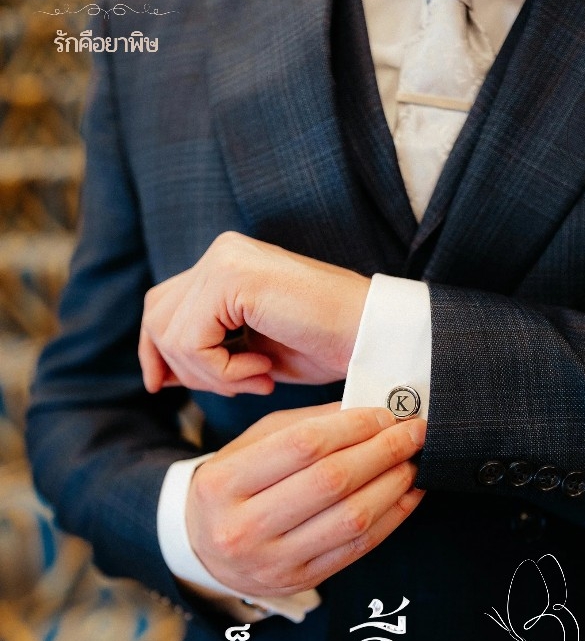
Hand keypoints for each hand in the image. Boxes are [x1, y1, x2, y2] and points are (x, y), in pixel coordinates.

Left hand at [139, 231, 370, 395]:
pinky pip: (192, 340)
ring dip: (210, 375)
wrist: (373, 336)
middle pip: (157, 316)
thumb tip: (159, 373)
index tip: (164, 387)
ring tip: (257, 380)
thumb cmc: (326, 346)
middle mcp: (222, 253)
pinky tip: (262, 372)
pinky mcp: (231, 276)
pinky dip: (221, 371)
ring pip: (170, 333)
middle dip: (180, 367)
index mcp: (226, 264)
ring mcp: (225, 259)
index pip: (162, 306)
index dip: (154, 351)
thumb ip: (211, 350)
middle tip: (235, 386)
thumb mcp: (254, 352)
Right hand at [185, 403, 425, 596]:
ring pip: (351, 517)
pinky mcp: (302, 580)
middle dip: (383, 451)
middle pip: (332, 481)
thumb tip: (366, 411)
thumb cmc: (233, 488)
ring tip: (414, 461)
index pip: (303, 446)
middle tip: (413, 433)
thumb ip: (304, 425)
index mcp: (223, 483)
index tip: (384, 414)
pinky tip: (407, 493)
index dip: (353, 427)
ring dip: (394, 484)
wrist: (205, 550)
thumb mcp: (251, 445)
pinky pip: (359, 547)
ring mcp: (274, 560)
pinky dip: (392, 516)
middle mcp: (244, 527)